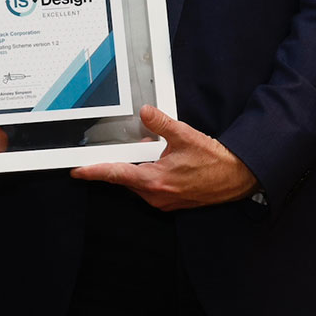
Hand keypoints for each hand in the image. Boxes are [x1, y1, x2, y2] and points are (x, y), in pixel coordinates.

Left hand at [70, 105, 259, 210]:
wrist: (238, 177)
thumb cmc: (215, 161)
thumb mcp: (186, 136)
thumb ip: (162, 124)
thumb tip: (146, 112)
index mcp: (155, 181)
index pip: (116, 174)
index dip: (94, 172)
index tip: (77, 171)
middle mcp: (156, 196)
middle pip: (126, 179)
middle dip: (124, 162)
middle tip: (133, 147)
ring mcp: (163, 202)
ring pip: (139, 183)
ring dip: (140, 168)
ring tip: (155, 152)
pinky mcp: (171, 203)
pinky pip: (151, 188)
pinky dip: (151, 175)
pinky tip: (164, 162)